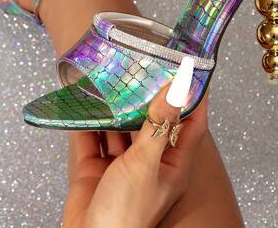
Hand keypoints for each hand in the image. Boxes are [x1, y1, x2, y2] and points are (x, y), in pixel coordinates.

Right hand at [63, 57, 208, 227]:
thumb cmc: (127, 213)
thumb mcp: (145, 164)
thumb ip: (158, 125)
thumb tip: (177, 88)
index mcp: (172, 163)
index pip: (190, 122)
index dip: (192, 96)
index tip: (190, 68)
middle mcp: (148, 160)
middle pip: (153, 121)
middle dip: (148, 96)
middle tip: (144, 64)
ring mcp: (121, 164)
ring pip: (121, 126)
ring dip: (117, 106)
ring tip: (113, 76)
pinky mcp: (95, 168)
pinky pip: (92, 137)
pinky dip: (88, 120)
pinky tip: (85, 100)